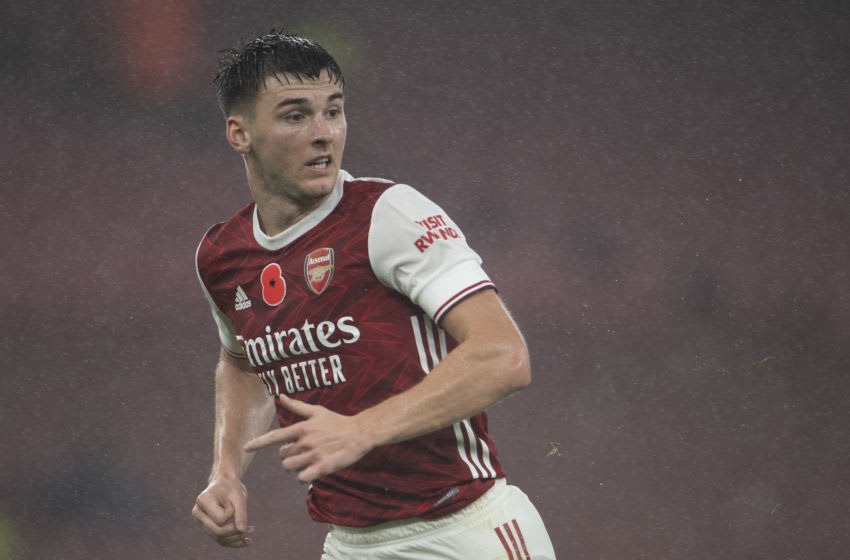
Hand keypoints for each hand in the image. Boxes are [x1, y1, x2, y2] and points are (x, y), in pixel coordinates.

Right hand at [192, 477, 253, 547]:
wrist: (225, 484)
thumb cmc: (232, 487)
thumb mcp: (238, 496)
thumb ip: (240, 513)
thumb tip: (242, 531)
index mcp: (202, 501)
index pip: (220, 519)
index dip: (233, 514)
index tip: (234, 502)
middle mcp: (198, 513)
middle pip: (218, 532)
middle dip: (236, 531)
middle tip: (251, 528)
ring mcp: (200, 522)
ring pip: (219, 539)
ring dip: (236, 539)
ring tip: (251, 532)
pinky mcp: (207, 528)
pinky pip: (220, 540)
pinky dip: (233, 542)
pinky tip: (248, 542)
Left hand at [244, 394, 372, 483]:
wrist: (359, 433)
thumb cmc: (337, 422)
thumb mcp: (317, 411)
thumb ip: (297, 406)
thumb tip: (281, 396)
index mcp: (302, 428)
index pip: (274, 437)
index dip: (258, 443)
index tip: (245, 448)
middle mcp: (305, 442)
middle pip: (282, 456)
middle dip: (287, 456)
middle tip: (299, 453)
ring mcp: (314, 455)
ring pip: (290, 468)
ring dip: (294, 467)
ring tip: (304, 462)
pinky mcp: (323, 467)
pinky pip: (301, 478)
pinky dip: (302, 477)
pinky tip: (310, 471)